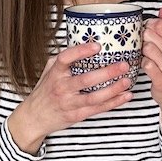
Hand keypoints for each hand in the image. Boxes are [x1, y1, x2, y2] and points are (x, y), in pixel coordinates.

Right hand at [7, 42, 133, 153]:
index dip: (81, 51)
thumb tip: (84, 43)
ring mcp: (69, 103)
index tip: (97, 46)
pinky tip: (125, 96)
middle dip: (107, 72)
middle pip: (85, 80)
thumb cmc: (45, 91)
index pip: (66, 59)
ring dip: (113, 90)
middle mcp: (61, 87)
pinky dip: (113, 103)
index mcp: (55, 73)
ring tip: (127, 81)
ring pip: (94, 97)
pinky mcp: (76, 115)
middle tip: (123, 65)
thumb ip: (64, 60)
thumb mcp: (49, 71)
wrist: (34, 117)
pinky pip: (97, 109)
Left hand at [142, 6, 161, 129]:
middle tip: (143, 47)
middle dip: (143, 39)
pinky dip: (141, 65)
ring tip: (143, 57)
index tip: (146, 33)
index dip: (148, 26)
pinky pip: (146, 65)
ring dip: (141, 53)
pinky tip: (143, 67)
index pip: (160, 24)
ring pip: (147, 49)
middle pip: (151, 35)